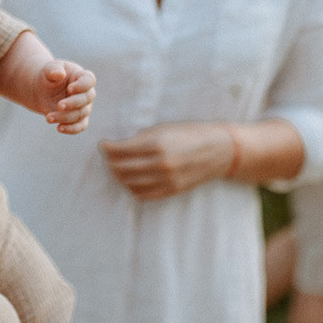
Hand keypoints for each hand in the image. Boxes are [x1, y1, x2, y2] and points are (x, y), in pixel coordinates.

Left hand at [36, 60, 95, 133]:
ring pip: (80, 114)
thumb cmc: (48, 76)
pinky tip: (59, 128)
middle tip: (59, 106)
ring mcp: (84, 106)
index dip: (82, 86)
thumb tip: (60, 74)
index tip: (69, 89)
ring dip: (65, 117)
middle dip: (73, 103)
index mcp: (82, 76)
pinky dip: (71, 129)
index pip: (89, 81)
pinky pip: (80, 126)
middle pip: (86, 99)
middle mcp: (87, 92)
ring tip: (48, 117)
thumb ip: (53, 69)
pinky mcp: (78, 119)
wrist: (42, 90)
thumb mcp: (48, 69)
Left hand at [98, 122, 231, 198]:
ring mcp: (167, 180)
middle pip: (121, 169)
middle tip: (107, 156)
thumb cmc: (190, 134)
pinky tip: (129, 180)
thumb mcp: (164, 128)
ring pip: (130, 184)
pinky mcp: (172, 190)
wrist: (220, 150)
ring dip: (118, 176)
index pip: (120, 150)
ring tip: (116, 167)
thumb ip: (141, 138)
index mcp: (157, 144)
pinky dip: (132, 188)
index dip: (106, 148)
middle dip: (109, 162)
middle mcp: (161, 164)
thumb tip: (117, 147)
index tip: (102, 144)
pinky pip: (144, 194)